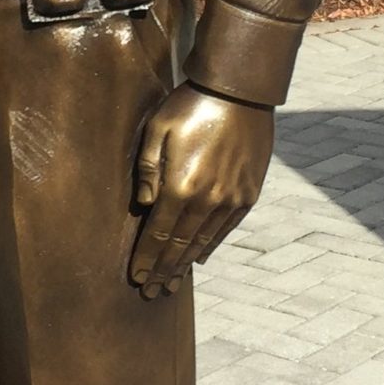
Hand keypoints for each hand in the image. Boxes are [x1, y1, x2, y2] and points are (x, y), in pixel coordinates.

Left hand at [130, 84, 273, 297]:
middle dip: (162, 270)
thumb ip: (148, 171)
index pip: (158, 234)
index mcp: (180, 186)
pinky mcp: (248, 194)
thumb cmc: (189, 106)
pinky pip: (225, 229)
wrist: (240, 92)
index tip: (135, 278)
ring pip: (203, 242)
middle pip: (179, 245)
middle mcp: (207, 200)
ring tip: (171, 283)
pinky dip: (210, 246)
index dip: (146, 258)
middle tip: (150, 292)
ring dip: (184, 264)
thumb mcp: (156, 130)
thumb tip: (143, 207)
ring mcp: (231, 199)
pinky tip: (198, 257)